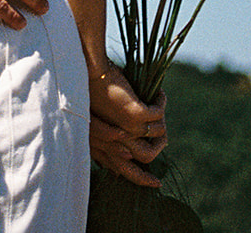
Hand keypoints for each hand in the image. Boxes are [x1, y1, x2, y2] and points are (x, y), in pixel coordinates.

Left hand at [88, 62, 167, 186]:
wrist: (88, 69)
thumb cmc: (91, 88)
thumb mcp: (96, 118)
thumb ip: (108, 136)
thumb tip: (124, 151)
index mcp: (103, 143)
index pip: (122, 169)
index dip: (138, 177)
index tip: (151, 180)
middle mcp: (116, 139)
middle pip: (141, 162)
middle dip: (151, 168)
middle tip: (160, 170)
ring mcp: (127, 127)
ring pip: (157, 136)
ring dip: (162, 124)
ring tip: (160, 108)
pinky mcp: (135, 113)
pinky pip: (158, 115)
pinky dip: (161, 103)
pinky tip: (159, 94)